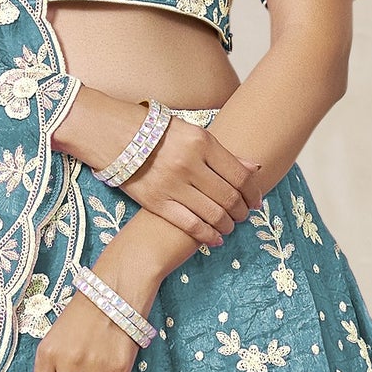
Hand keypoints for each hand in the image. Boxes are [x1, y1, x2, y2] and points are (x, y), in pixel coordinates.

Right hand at [120, 112, 258, 253]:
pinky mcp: (157, 202)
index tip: (256, 201)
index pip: (240, 175)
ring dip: (228, 224)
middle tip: (244, 215)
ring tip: (229, 226)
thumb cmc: (157, 132)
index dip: (254, 192)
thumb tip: (254, 169)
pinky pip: (191, 225)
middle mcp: (190, 164)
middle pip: (229, 197)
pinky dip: (208, 235)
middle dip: (242, 211)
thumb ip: (222, 153)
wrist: (114, 136)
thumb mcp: (193, 133)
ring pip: (214, 213)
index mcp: (202, 142)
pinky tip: (215, 238)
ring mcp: (173, 185)